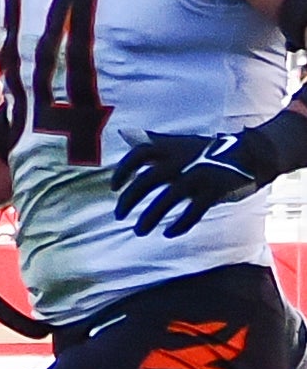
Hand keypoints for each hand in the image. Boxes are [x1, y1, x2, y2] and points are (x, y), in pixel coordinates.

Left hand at [111, 116, 306, 236]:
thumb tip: (124, 136)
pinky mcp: (215, 190)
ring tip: (139, 230)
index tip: (114, 187)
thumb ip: (155, 143)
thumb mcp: (181, 143)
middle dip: (129, 199)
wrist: (253, 152)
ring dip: (150, 217)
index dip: (123, 170)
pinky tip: (169, 233)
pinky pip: (193, 211)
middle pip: (147, 180)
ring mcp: (199, 175)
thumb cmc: (210, 151)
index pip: (139, 153)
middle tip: (119, 215)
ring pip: (167, 199)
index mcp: (172, 148)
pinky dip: (180, 224)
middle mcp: (182, 160)